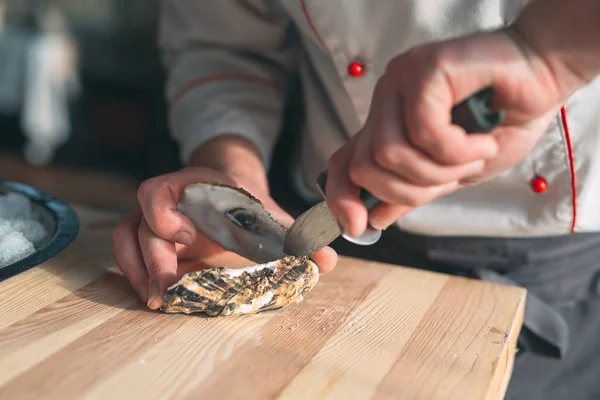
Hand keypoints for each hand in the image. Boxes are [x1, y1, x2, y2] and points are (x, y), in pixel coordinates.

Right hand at [112, 139, 337, 309]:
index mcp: (193, 186)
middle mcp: (166, 201)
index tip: (184, 237)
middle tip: (166, 292)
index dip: (163, 212)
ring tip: (156, 300)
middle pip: (141, 224)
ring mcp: (152, 219)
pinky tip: (154, 296)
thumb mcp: (268, 214)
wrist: (227, 193)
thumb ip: (294, 235)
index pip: (159, 189)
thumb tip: (327, 261)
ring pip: (126, 239)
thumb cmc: (245, 204)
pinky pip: (127, 253)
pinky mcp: (147, 239)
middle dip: (152, 259)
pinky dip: (135, 275)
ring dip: (137, 272)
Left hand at [325, 27, 567, 237]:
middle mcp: (386, 100)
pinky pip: (423, 132)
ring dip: (439, 171)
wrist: (544, 76)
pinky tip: (482, 139)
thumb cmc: (503, 122)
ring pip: (388, 154)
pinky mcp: (422, 68)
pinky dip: (457, 150)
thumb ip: (414, 190)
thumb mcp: (453, 171)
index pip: (343, 162)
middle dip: (413, 190)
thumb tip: (375, 218)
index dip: (341, 198)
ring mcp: (400, 82)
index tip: (359, 227)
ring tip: (475, 153)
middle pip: (364, 167)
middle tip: (456, 177)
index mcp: (388, 123)